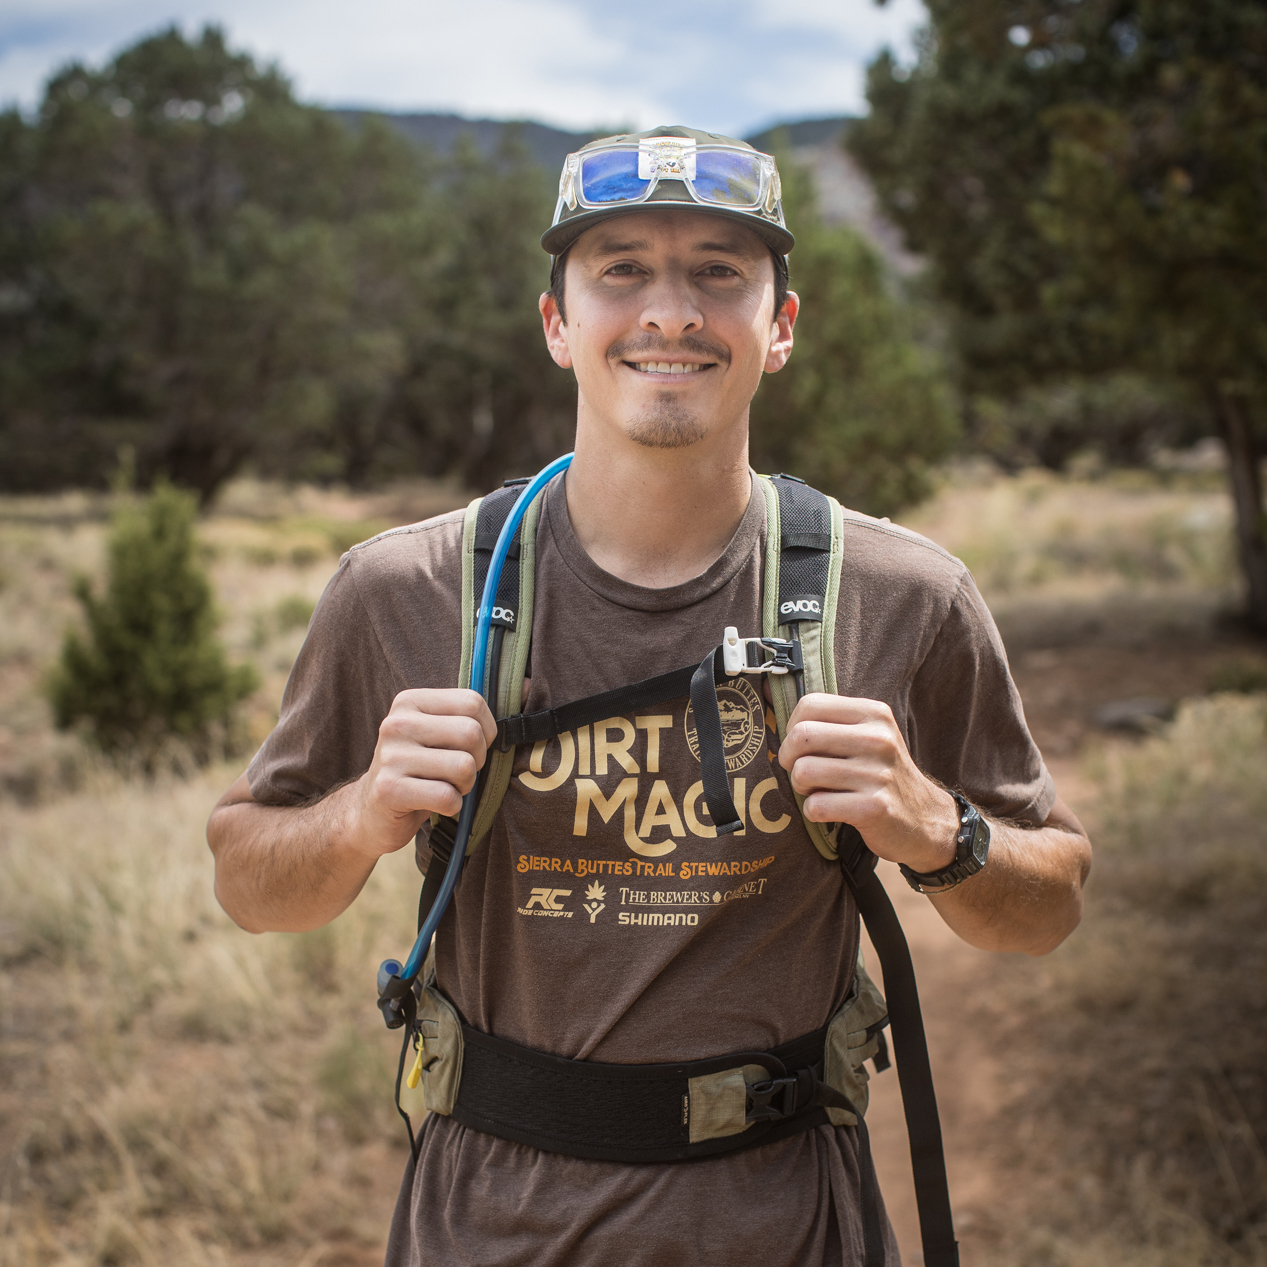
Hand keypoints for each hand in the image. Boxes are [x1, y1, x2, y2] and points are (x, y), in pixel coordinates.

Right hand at [353, 689, 496, 858]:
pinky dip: (451, 806)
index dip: (486, 730)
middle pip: (471, 734)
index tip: (473, 747)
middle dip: (477, 760)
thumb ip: (478, 712)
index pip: (473, 702)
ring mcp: (390, 756)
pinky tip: (433, 804)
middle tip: (458, 772)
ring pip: (464, 767)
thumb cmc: (419, 769)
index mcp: (410, 701)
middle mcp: (397, 723)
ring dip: (464, 786)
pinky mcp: (388, 789)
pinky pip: (448, 797)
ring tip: (444, 786)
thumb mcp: (440, 733)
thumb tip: (532, 686)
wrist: (371, 812)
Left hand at [777, 693, 958, 873]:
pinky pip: (816, 806)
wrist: (924, 820)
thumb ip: (826, 719)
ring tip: (819, 791)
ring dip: (802, 788)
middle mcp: (878, 739)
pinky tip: (832, 810)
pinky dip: (814, 811)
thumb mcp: (865, 736)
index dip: (792, 727)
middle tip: (802, 772)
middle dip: (789, 758)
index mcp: (873, 714)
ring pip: (803, 772)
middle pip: (800, 736)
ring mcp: (877, 773)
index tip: (801, 747)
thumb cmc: (880, 774)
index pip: (809, 704)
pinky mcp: (874, 807)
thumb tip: (764, 692)